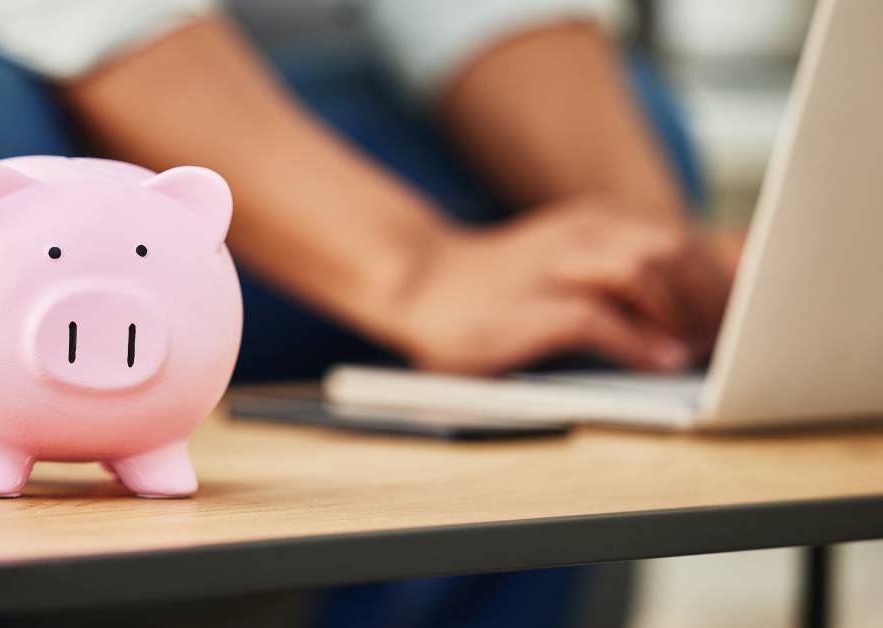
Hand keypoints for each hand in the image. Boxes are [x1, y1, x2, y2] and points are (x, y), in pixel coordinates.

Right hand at [387, 199, 732, 373]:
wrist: (419, 283)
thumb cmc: (500, 283)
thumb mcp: (570, 259)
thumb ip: (624, 267)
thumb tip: (700, 300)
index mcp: (597, 221)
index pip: (687, 238)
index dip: (726, 277)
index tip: (744, 317)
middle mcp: (580, 234)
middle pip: (677, 250)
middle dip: (712, 299)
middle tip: (727, 343)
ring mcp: (553, 268)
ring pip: (645, 272)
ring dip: (681, 315)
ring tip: (698, 353)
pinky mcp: (530, 311)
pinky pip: (599, 321)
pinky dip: (638, 344)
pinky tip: (659, 364)